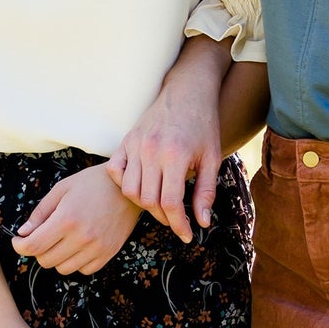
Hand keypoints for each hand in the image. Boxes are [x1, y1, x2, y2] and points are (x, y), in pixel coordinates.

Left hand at [11, 162, 140, 274]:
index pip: (33, 246)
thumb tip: (23, 233)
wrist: (127, 189)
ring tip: (61, 241)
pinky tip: (77, 246)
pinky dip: (76, 262)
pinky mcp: (108, 254)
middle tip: (42, 237)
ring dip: (56, 258)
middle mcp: (81, 237)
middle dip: (38, 250)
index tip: (19, 241)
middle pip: (45, 260)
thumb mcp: (61, 189)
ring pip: (63, 269)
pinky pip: (83, 270)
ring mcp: (96, 248)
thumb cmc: (92, 184)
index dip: (20, 246)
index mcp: (66, 219)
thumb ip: (40, 213)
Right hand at [107, 45, 225, 242]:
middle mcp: (152, 151)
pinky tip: (140, 187)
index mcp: (176, 155)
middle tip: (176, 219)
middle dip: (164, 217)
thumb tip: (202, 222)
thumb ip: (206, 192)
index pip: (170, 202)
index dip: (178, 224)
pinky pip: (115, 171)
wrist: (187, 91)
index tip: (186, 235)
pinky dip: (124, 184)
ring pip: (130, 190)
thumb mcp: (212, 159)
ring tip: (160, 205)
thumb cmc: (204, 125)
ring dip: (144, 204)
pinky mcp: (126, 140)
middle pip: (148, 200)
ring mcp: (135, 145)